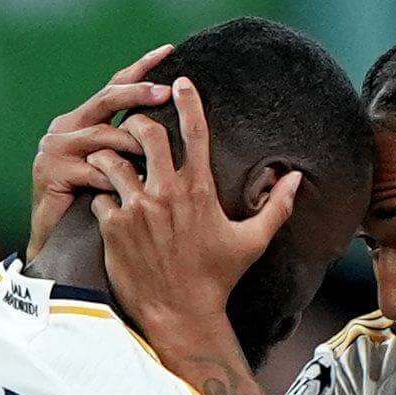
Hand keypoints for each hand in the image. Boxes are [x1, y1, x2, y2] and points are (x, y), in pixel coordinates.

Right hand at [27, 47, 170, 259]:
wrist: (57, 246)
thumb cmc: (93, 208)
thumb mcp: (115, 168)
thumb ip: (132, 144)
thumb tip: (173, 122)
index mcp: (82, 121)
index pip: (114, 86)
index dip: (141, 69)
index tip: (169, 51)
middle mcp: (65, 127)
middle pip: (106, 98)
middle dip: (138, 92)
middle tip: (166, 91)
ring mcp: (53, 149)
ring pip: (104, 137)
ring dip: (133, 146)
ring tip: (157, 159)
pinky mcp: (49, 173)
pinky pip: (93, 171)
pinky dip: (117, 180)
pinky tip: (134, 188)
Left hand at [87, 76, 299, 340]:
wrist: (182, 314)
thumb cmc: (217, 279)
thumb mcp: (252, 242)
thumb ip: (276, 207)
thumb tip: (296, 179)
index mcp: (199, 190)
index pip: (196, 131)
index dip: (188, 100)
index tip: (181, 81)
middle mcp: (167, 192)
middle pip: (147, 133)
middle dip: (138, 122)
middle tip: (134, 126)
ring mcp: (138, 208)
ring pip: (113, 160)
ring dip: (108, 156)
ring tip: (106, 158)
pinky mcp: (115, 228)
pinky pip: (99, 197)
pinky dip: (99, 195)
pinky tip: (101, 201)